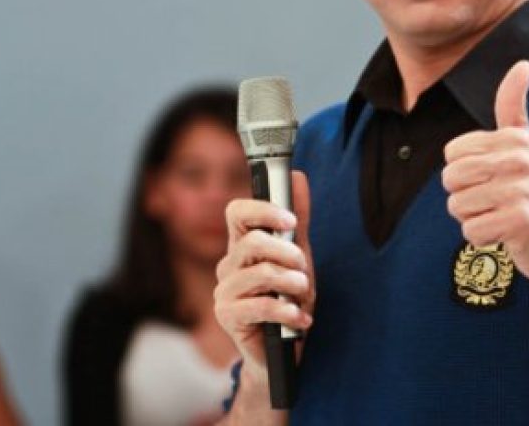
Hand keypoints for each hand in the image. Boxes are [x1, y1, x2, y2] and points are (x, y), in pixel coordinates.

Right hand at [213, 170, 314, 378]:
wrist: (283, 350)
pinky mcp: (227, 315)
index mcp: (242, 245)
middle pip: (252, 242)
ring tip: (303, 294)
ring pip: (259, 273)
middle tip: (304, 267)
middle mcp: (228, 264)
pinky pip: (260, 305)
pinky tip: (300, 318)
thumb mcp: (298, 257)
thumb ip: (298, 221)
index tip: (290, 220)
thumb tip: (298, 178)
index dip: (262, 210)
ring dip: (291, 283)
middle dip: (287, 252)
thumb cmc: (288, 299)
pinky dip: (287, 311)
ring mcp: (225, 290)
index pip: (237, 212)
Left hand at [442, 61, 528, 280]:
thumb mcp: (524, 143)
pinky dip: (482, 237)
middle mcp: (520, 159)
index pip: (451, 153)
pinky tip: (505, 233)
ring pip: (457, 206)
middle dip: (464, 196)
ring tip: (501, 214)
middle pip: (450, 179)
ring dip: (473, 217)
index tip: (493, 177)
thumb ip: (513, 105)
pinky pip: (471, 230)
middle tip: (494, 200)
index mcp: (516, 138)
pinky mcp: (519, 221)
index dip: (464, 171)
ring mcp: (521, 190)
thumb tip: (524, 63)